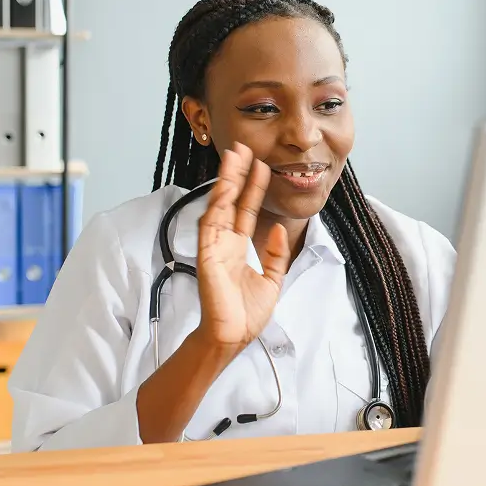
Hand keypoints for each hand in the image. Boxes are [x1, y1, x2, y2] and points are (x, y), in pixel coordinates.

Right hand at [195, 142, 289, 350]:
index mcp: (239, 247)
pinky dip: (217, 204)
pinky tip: (224, 186)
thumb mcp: (271, 280)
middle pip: (231, 201)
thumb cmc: (246, 313)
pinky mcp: (207, 255)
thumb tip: (279, 231)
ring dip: (226, 180)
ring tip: (234, 156)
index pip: (247, 210)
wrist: (233, 336)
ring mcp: (215, 247)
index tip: (261, 165)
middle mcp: (225, 242)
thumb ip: (275, 255)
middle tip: (244, 148)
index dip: (253, 187)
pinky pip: (210, 224)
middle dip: (238, 174)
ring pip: (220, 205)